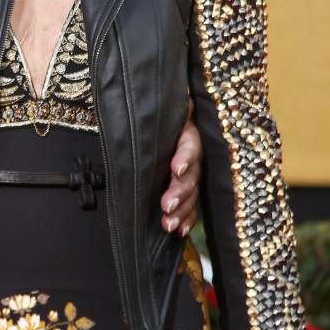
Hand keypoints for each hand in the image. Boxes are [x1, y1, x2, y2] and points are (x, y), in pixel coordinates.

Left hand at [161, 109, 201, 234]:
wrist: (157, 119)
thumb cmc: (151, 113)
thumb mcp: (152, 110)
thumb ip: (149, 109)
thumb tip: (136, 99)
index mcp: (186, 131)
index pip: (190, 144)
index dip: (185, 156)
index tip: (176, 168)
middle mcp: (192, 153)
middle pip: (192, 173)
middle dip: (180, 191)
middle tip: (166, 205)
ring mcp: (193, 172)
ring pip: (193, 193)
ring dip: (182, 210)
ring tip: (168, 224)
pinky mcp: (189, 189)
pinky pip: (193, 206)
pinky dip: (186, 220)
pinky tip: (179, 231)